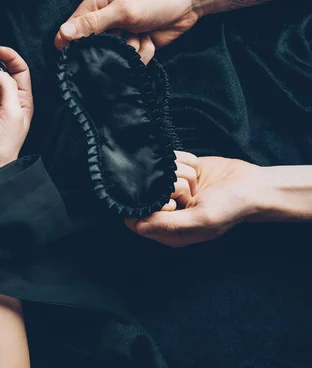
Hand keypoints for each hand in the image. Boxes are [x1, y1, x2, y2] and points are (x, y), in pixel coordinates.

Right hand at [54, 0, 200, 59]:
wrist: (190, 1)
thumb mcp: (122, 9)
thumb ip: (93, 24)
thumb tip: (62, 34)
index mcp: (93, 9)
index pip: (70, 34)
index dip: (74, 45)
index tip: (88, 49)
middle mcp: (104, 25)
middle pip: (92, 51)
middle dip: (109, 50)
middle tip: (124, 36)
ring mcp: (119, 38)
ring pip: (114, 59)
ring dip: (130, 50)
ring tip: (140, 34)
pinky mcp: (134, 49)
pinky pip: (131, 62)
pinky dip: (143, 53)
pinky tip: (150, 39)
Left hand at [125, 156, 261, 246]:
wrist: (253, 185)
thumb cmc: (231, 207)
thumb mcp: (201, 219)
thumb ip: (168, 224)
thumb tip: (136, 225)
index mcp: (169, 230)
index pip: (138, 219)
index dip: (150, 206)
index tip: (171, 202)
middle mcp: (167, 210)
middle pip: (146, 191)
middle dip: (171, 187)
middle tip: (191, 192)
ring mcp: (172, 188)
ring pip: (158, 171)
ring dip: (182, 173)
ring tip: (198, 182)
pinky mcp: (179, 170)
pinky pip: (170, 158)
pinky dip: (185, 161)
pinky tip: (198, 170)